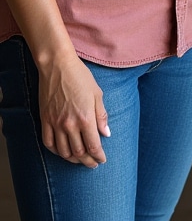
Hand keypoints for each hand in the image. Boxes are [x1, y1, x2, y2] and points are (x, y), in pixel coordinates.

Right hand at [37, 50, 109, 167]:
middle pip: (79, 152)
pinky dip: (56, 151)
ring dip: (72, 159)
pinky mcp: (45, 121)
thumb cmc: (81, 78)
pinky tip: (62, 152)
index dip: (98, 156)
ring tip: (79, 160)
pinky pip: (49, 143)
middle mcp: (70, 124)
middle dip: (87, 161)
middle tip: (93, 164)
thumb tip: (106, 134)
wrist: (58, 67)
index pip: (93, 145)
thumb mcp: (97, 94)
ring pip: (63, 151)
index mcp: (86, 117)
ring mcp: (55, 124)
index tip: (102, 160)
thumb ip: (101, 116)